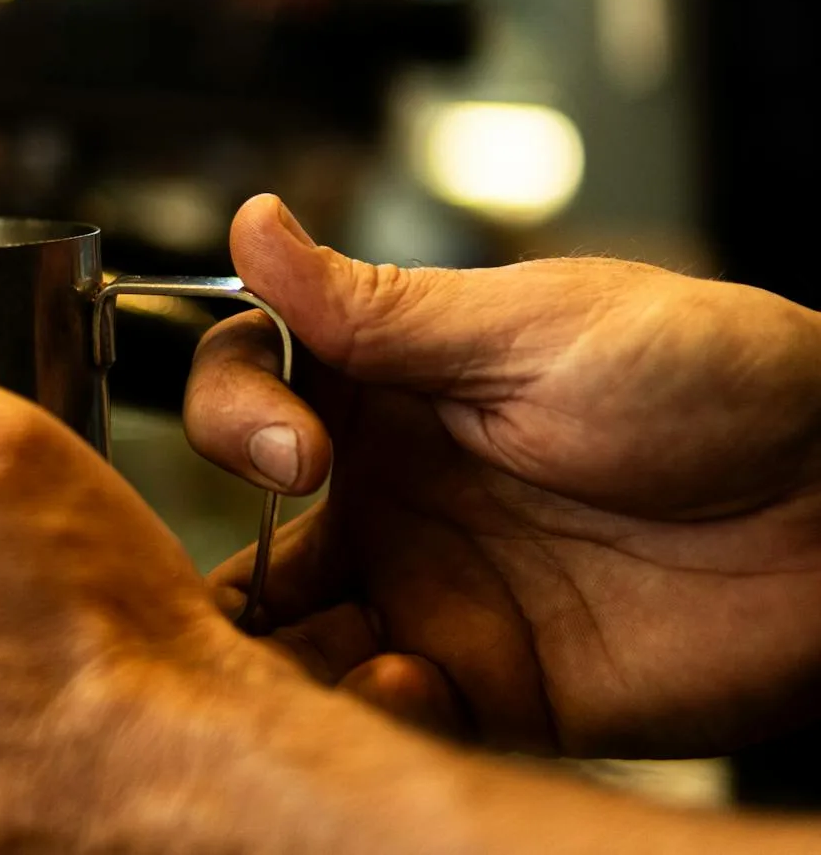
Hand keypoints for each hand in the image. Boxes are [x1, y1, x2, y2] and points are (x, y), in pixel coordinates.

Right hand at [187, 195, 820, 756]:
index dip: (235, 414)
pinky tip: (408, 681)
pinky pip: (390, 709)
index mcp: (391, 383)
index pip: (247, 386)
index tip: (296, 448)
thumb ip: (375, 308)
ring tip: (317, 649)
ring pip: (297, 631)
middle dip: (219, 559)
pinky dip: (372, 708)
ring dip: (276, 649)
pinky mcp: (490, 683)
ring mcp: (435, 589)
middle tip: (260, 585)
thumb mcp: (532, 329)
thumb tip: (250, 224)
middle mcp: (393, 488)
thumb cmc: (714, 379)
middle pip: (247, 526)